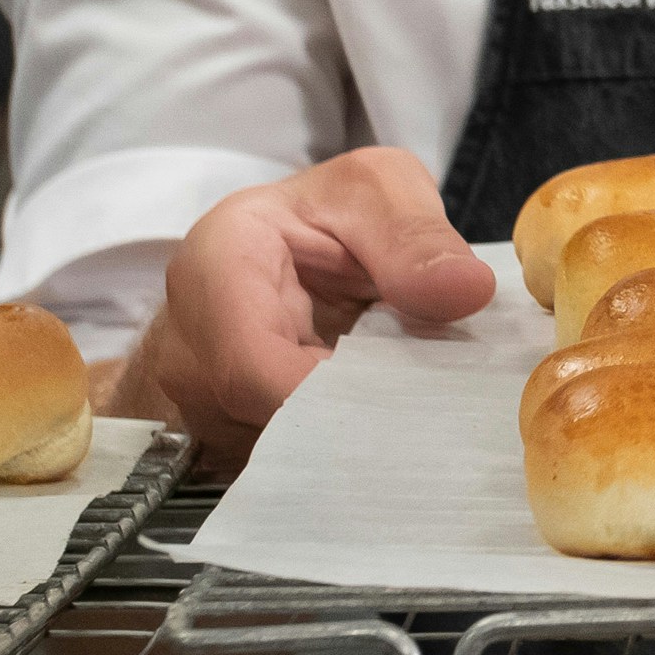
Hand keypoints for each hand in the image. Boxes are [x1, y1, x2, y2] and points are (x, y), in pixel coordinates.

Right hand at [95, 147, 494, 461]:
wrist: (290, 243)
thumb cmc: (328, 213)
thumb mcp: (379, 192)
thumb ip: (416, 238)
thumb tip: (468, 291)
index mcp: (213, 266)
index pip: (250, 363)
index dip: (328, 396)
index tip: (405, 400)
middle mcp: (187, 344)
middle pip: (260, 418)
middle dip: (351, 422)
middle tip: (431, 415)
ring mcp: (197, 400)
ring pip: (271, 451)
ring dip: (347, 440)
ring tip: (412, 413)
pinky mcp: (225, 433)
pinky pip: (277, 462)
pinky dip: (337, 450)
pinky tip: (384, 427)